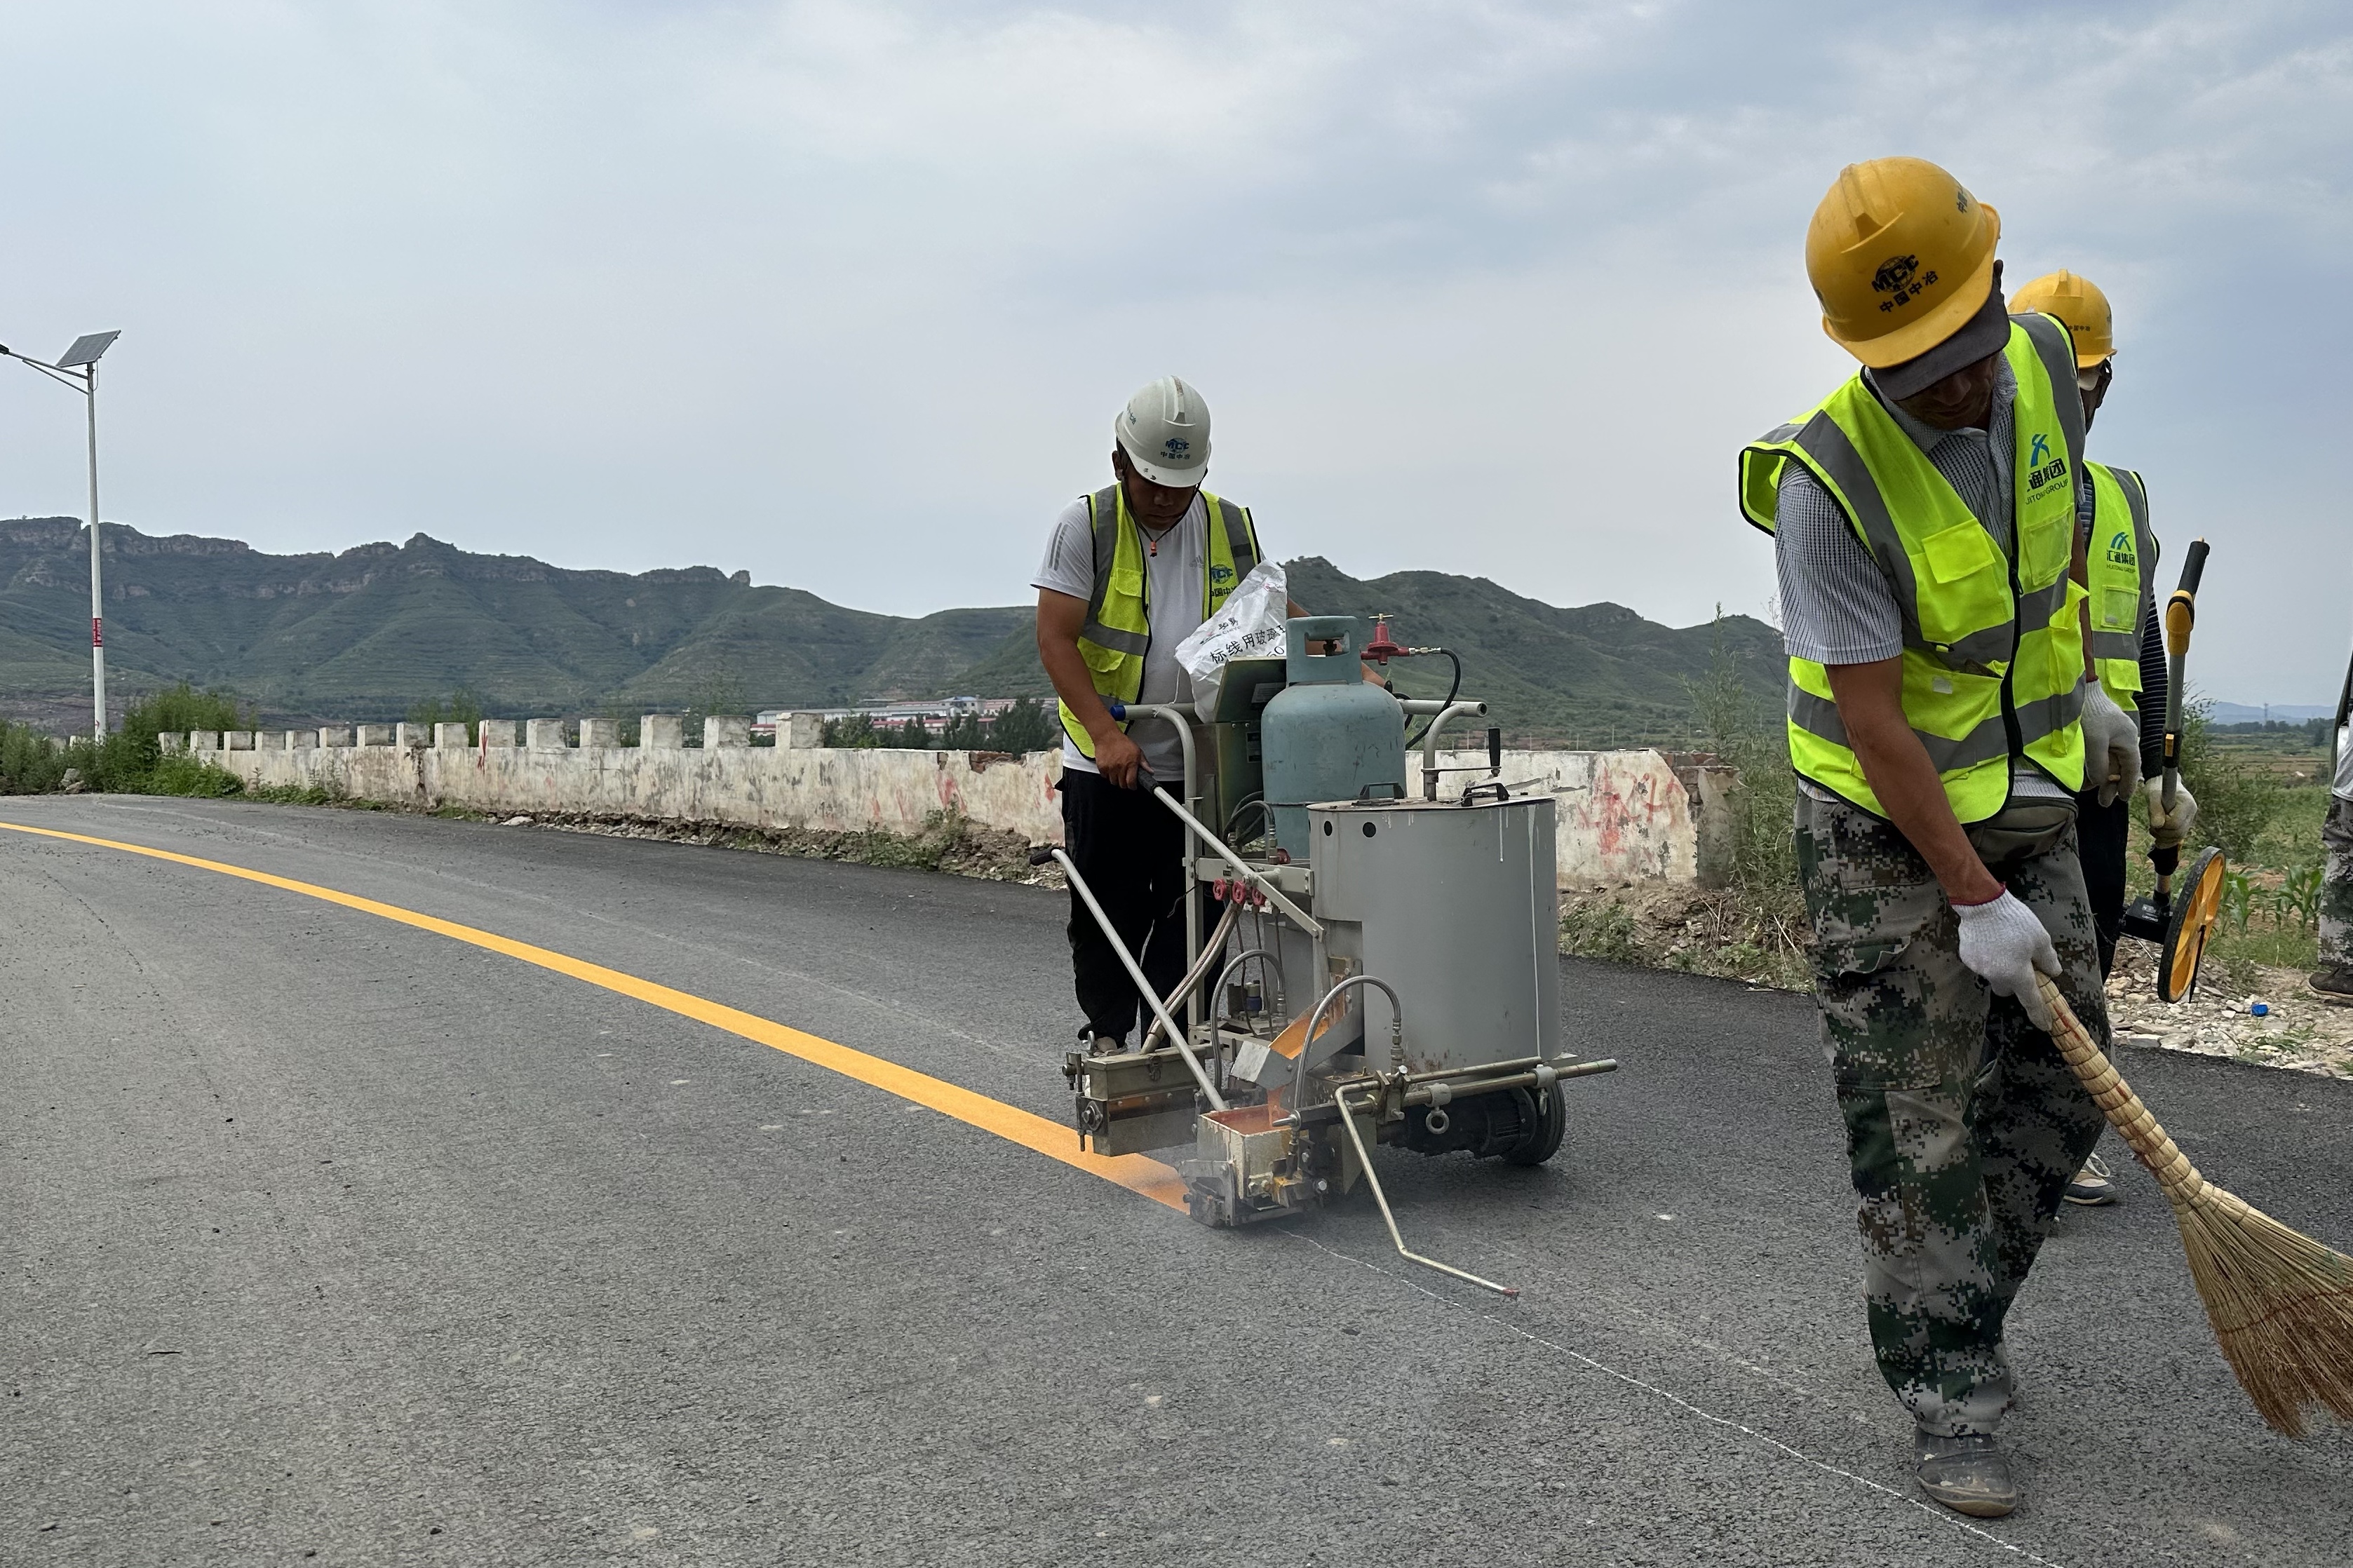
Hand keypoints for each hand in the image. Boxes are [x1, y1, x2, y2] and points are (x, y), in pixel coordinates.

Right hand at [1092, 727, 1144, 789]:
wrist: (1107, 736)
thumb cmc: (1122, 742)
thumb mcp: (1137, 751)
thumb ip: (1144, 763)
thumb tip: (1150, 772)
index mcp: (1131, 763)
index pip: (1131, 782)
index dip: (1132, 786)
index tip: (1133, 786)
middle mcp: (1120, 767)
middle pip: (1122, 784)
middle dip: (1124, 783)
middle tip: (1125, 778)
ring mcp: (1110, 768)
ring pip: (1113, 781)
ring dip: (1116, 779)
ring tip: (1117, 771)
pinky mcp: (1102, 767)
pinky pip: (1105, 777)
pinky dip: (1107, 774)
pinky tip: (1110, 768)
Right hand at [1953, 888, 2062, 1030]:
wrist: (1982, 904)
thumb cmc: (2016, 921)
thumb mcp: (2041, 938)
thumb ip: (2048, 959)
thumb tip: (2052, 972)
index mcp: (2017, 974)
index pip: (2031, 1000)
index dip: (2039, 1014)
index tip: (2045, 1025)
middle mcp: (1996, 976)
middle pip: (2007, 989)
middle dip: (2014, 981)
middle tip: (2020, 963)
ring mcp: (1979, 968)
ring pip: (1993, 974)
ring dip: (1999, 966)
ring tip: (2003, 944)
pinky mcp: (1967, 957)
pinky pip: (1981, 963)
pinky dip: (1987, 956)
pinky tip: (1989, 939)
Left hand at [2081, 686, 2141, 806]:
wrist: (2075, 689)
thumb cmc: (2089, 712)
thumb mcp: (2094, 741)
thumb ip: (2098, 764)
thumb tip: (2101, 782)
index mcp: (2127, 739)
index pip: (2132, 767)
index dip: (2128, 784)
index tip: (2123, 798)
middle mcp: (2121, 738)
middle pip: (2119, 766)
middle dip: (2111, 785)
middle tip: (2104, 803)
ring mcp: (2109, 734)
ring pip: (2107, 761)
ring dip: (2100, 777)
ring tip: (2090, 793)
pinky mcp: (2096, 732)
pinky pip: (2098, 753)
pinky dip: (2093, 766)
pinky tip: (2084, 777)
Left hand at [2145, 778, 2197, 848]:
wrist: (2161, 784)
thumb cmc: (2157, 787)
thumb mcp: (2153, 795)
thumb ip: (2155, 809)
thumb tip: (2157, 825)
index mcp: (2187, 803)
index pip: (2175, 823)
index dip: (2163, 824)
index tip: (2155, 817)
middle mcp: (2191, 812)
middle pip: (2178, 832)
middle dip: (2162, 833)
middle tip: (2151, 826)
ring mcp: (2189, 819)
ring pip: (2179, 837)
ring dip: (2163, 838)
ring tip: (2153, 829)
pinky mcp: (2184, 824)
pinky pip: (2178, 838)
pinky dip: (2168, 841)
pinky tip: (2158, 841)